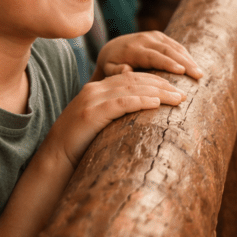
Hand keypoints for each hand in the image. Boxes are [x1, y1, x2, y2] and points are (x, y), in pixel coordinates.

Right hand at [51, 71, 185, 166]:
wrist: (54, 159)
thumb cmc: (80, 145)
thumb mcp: (100, 122)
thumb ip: (116, 112)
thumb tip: (144, 111)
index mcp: (97, 89)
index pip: (131, 77)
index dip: (154, 80)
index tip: (174, 87)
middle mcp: (94, 89)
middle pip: (134, 79)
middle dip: (161, 84)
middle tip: (182, 92)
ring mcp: (91, 100)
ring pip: (131, 88)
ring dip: (158, 92)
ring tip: (177, 98)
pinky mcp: (91, 113)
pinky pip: (121, 103)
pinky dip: (140, 101)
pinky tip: (156, 103)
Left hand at [95, 31, 203, 80]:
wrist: (111, 49)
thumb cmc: (110, 65)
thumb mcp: (107, 70)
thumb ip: (115, 71)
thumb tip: (127, 71)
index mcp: (133, 48)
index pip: (154, 56)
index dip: (169, 63)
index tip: (182, 72)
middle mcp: (145, 39)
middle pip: (168, 50)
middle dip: (185, 63)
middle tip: (198, 75)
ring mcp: (153, 35)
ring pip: (174, 46)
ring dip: (189, 59)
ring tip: (200, 73)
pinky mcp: (159, 36)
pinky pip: (175, 45)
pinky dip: (185, 55)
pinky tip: (194, 66)